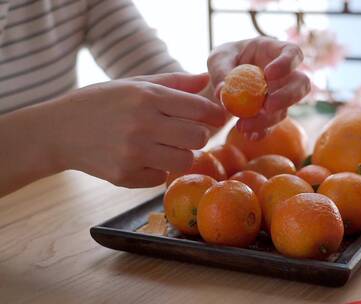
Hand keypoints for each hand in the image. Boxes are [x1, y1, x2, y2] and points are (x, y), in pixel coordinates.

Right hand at [42, 73, 225, 187]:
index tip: (217, 117)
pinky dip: (157, 170)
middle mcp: (142, 125)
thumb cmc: (100, 102)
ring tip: (165, 146)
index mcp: (147, 97)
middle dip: (199, 135)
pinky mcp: (124, 176)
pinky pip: (160, 178)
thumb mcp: (134, 84)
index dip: (215, 114)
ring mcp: (133, 153)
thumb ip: (174, 83)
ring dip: (180, 154)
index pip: (200, 109)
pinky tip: (142, 158)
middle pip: (198, 138)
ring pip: (184, 161)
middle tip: (187, 132)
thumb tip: (207, 81)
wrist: (58, 130)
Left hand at [207, 37, 309, 138]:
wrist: (222, 79)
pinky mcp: (271, 114)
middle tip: (268, 106)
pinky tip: (249, 135)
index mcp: (274, 52)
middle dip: (287, 97)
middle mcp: (284, 75)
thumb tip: (221, 91)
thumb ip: (220, 71)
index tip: (270, 74)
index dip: (287, 63)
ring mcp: (280, 95)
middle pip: (301, 84)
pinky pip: (273, 125)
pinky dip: (262, 132)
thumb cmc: (224, 60)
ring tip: (243, 125)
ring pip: (286, 109)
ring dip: (268, 119)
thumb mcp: (218, 59)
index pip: (293, 53)